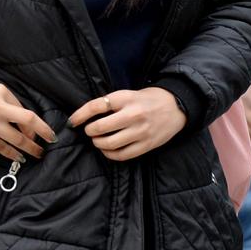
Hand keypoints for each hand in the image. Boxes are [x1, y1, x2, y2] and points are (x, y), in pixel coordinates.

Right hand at [0, 83, 56, 161]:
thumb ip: (8, 104)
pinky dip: (13, 155)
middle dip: (43, 133)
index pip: (26, 110)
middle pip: (28, 121)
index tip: (44, 132)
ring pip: (17, 139)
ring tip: (37, 153)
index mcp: (0, 92)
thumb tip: (27, 126)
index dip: (37, 124)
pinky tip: (19, 158)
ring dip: (30, 148)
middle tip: (51, 141)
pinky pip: (3, 149)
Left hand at [68, 88, 186, 161]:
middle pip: (99, 127)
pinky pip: (122, 155)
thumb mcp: (131, 94)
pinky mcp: (146, 144)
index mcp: (127, 98)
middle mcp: (133, 114)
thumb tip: (87, 117)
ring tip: (98, 140)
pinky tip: (108, 150)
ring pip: (109, 143)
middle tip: (90, 131)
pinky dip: (110, 154)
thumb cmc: (149, 99)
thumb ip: (113, 104)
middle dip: (90, 131)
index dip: (80, 115)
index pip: (96, 106)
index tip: (73, 121)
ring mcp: (140, 131)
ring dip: (98, 144)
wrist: (177, 106)